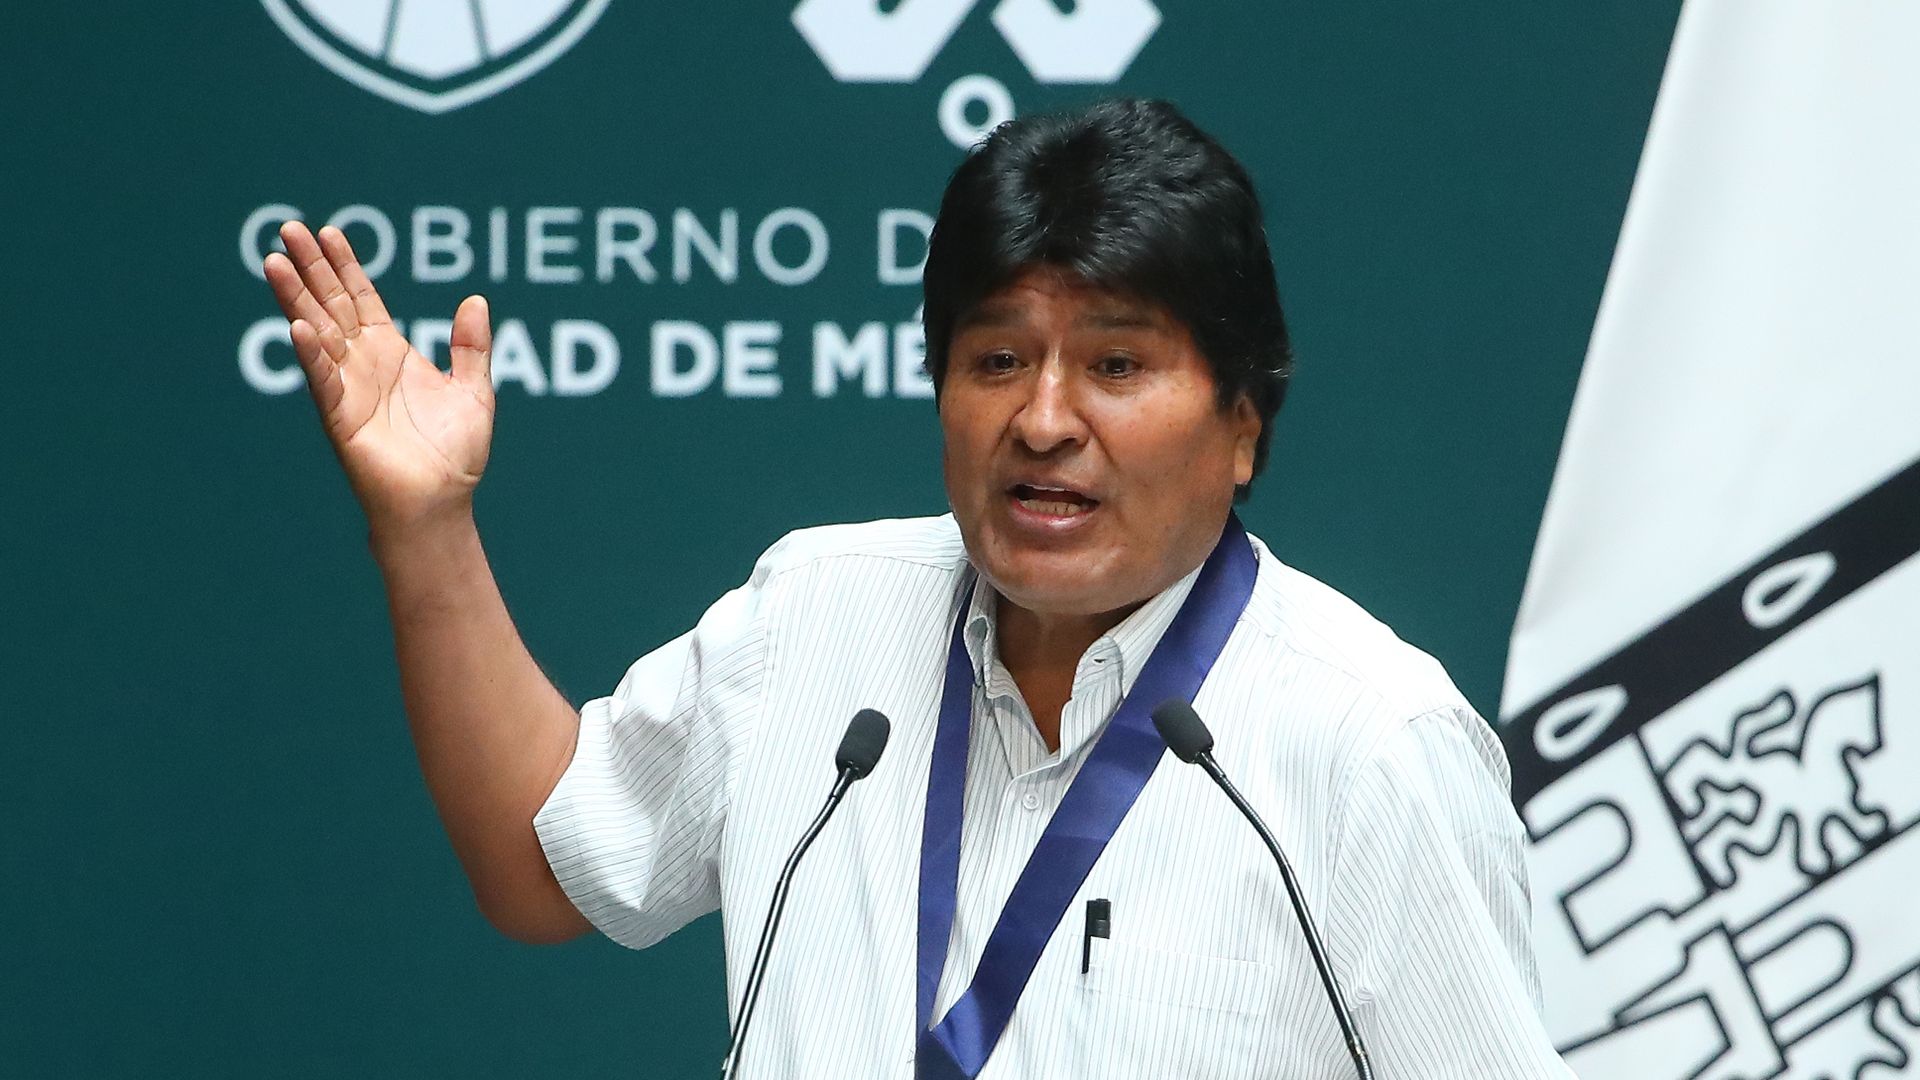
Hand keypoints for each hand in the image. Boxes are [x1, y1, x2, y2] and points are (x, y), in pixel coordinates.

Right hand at [263, 222, 494, 531]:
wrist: (443, 504)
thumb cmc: (455, 455)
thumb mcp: (474, 390)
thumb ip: (473, 346)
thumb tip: (476, 300)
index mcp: (391, 353)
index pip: (361, 298)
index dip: (345, 265)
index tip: (329, 231)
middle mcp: (363, 365)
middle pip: (331, 305)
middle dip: (311, 268)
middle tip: (288, 228)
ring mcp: (348, 389)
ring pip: (317, 334)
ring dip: (295, 299)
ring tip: (274, 262)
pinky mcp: (342, 419)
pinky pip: (324, 381)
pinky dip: (311, 354)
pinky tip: (297, 326)